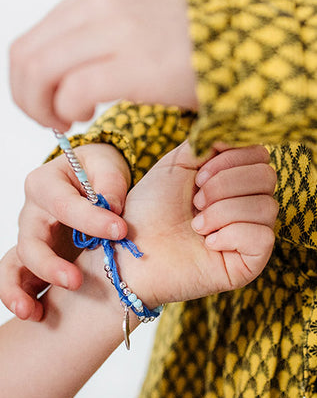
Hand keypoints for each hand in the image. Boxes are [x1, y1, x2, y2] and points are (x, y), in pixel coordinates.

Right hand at [0, 143, 130, 320]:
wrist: (91, 185)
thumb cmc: (97, 173)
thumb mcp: (106, 165)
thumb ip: (109, 181)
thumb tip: (110, 205)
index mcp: (45, 184)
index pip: (62, 204)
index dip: (89, 218)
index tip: (120, 230)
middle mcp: (31, 214)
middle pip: (30, 242)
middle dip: (49, 264)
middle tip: (76, 282)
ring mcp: (30, 240)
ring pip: (14, 265)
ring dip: (19, 289)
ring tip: (30, 312)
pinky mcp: (34, 263)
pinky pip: (16, 281)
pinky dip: (20, 298)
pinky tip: (35, 316)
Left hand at [9, 0, 197, 130]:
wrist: (243, 47)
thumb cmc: (185, 47)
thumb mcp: (127, 23)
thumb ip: (85, 38)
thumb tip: (45, 75)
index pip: (29, 42)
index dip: (24, 83)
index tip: (44, 103)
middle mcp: (98, 1)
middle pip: (25, 58)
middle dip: (27, 100)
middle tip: (50, 119)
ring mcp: (115, 27)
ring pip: (39, 73)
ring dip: (43, 108)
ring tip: (69, 118)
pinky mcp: (133, 61)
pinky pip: (72, 91)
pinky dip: (68, 112)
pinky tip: (86, 116)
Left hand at [104, 142, 277, 309]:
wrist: (130, 248)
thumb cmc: (149, 208)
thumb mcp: (177, 165)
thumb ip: (208, 143)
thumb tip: (237, 134)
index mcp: (231, 180)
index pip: (259, 155)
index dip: (230, 159)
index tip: (197, 176)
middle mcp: (246, 205)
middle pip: (267, 177)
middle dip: (223, 185)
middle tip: (195, 202)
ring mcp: (249, 235)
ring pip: (267, 206)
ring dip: (222, 211)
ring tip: (196, 225)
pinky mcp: (249, 263)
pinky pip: (263, 237)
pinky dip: (232, 234)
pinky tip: (208, 243)